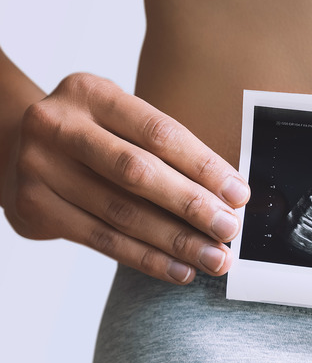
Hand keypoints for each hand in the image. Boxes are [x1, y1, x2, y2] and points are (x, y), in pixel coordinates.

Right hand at [1, 73, 248, 282]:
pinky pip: (100, 240)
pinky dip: (146, 258)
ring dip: (175, 241)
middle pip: (137, 173)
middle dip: (191, 206)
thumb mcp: (120, 120)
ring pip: (120, 213)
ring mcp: (38, 166)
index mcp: (90, 93)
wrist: (15, 145)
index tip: (238, 194)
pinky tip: (179, 269)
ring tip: (214, 259)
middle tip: (229, 230)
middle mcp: (58, 125)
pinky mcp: (33, 206)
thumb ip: (166, 150)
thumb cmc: (93, 135)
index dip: (203, 165)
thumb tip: (230, 195)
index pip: (158, 132)